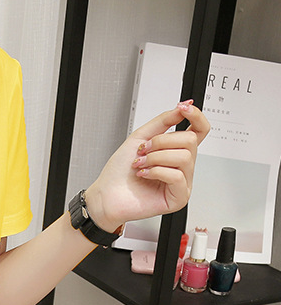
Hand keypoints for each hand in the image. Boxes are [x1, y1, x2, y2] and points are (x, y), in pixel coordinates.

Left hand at [84, 100, 209, 232]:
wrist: (106, 196)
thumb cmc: (118, 173)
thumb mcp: (139, 137)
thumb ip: (164, 121)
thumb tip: (185, 106)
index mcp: (175, 151)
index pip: (199, 131)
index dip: (196, 116)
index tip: (183, 109)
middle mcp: (181, 166)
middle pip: (190, 140)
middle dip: (161, 142)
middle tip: (143, 151)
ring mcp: (182, 183)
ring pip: (184, 157)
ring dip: (156, 158)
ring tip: (141, 165)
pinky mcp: (178, 198)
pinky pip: (177, 176)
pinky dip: (157, 172)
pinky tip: (144, 175)